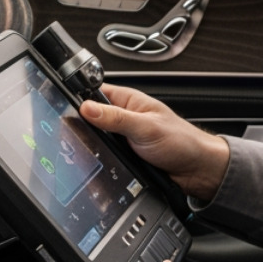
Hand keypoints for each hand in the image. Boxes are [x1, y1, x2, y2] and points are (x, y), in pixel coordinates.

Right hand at [81, 83, 230, 201]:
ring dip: (93, 145)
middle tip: (76, 136)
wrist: (196, 170)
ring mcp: (123, 136)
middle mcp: (124, 115)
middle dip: (84, 126)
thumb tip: (87, 108)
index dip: (79, 99)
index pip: (95, 92)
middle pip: (92, 117)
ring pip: (97, 138)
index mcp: (129, 100)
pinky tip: (99, 163)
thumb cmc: (181, 142)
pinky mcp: (124, 153)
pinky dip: (101, 159)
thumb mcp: (145, 127)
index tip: (66, 111)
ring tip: (89, 151)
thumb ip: (115, 118)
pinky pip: (105, 154)